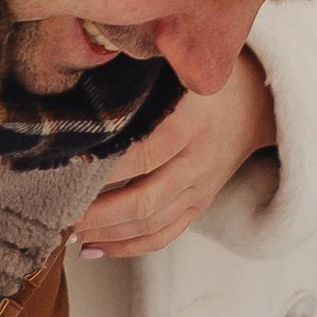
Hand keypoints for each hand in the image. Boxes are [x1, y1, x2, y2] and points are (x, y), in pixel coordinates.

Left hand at [75, 58, 275, 260]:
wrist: (257, 104)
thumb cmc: (205, 80)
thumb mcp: (179, 68)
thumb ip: (140, 80)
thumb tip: (83, 84)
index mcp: (192, 122)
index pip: (142, 153)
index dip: (103, 169)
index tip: (64, 171)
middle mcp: (198, 161)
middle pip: (144, 200)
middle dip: (97, 214)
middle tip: (59, 214)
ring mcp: (200, 188)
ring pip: (151, 224)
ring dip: (107, 234)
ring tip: (70, 235)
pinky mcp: (199, 204)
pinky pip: (165, 236)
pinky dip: (129, 247)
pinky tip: (97, 248)